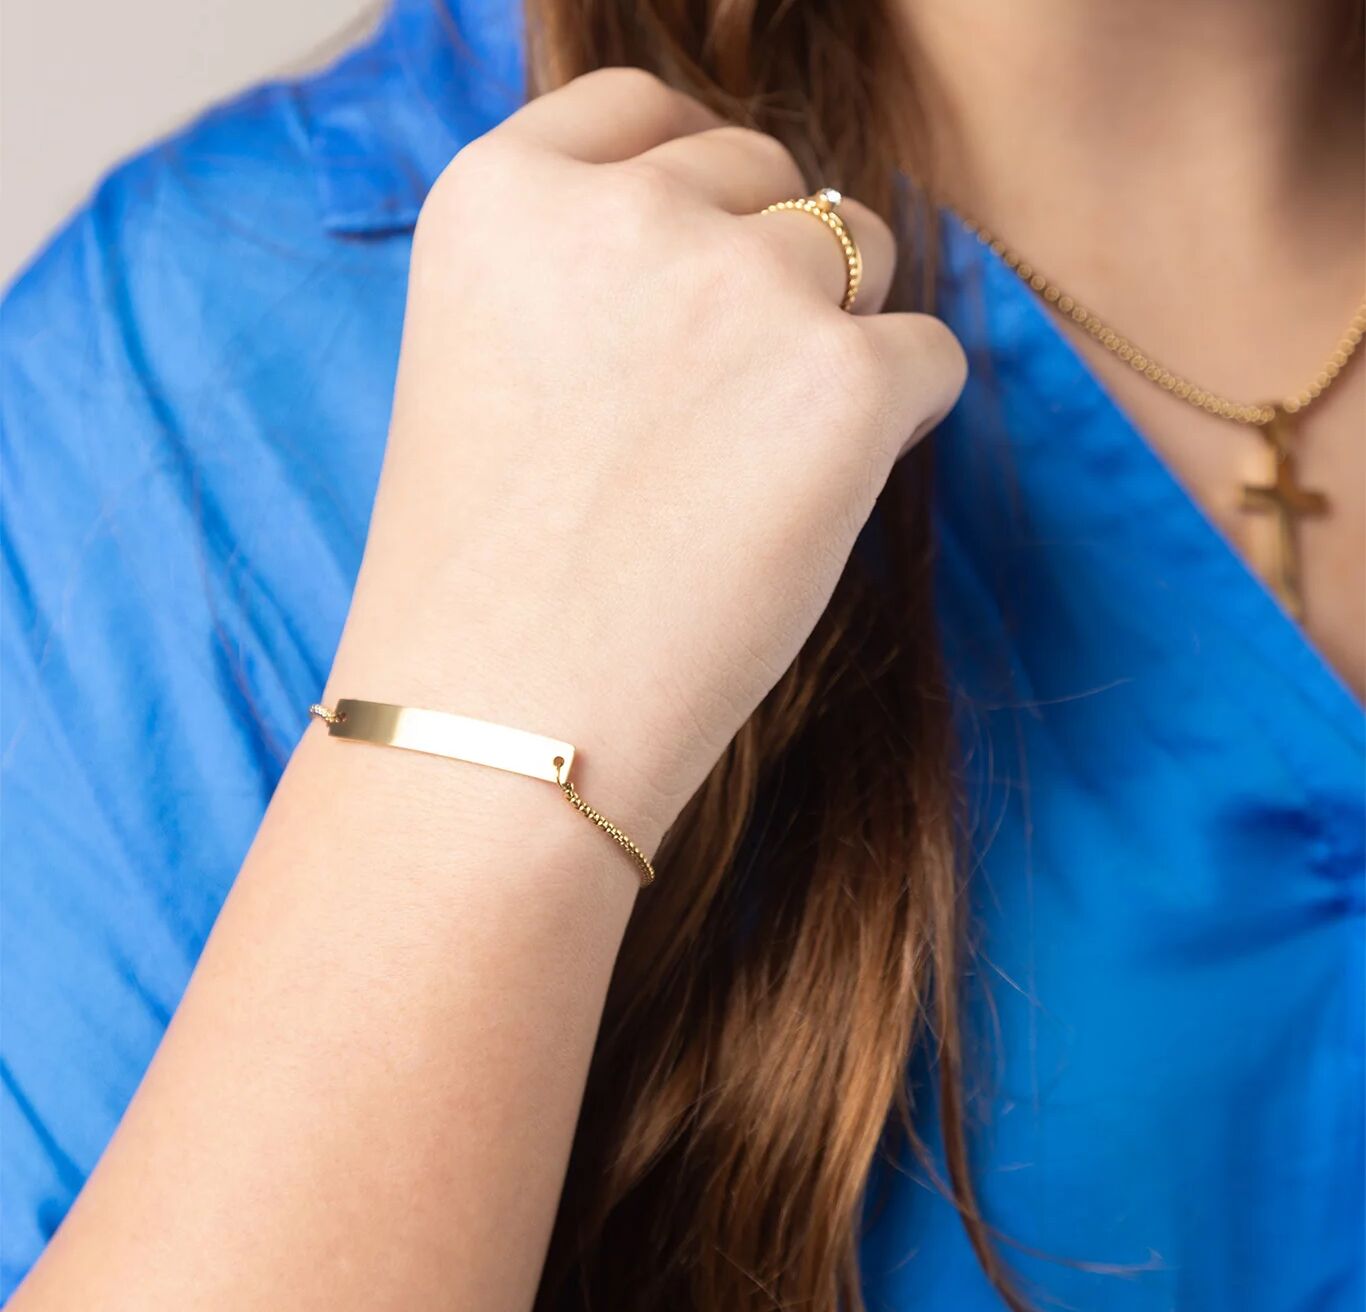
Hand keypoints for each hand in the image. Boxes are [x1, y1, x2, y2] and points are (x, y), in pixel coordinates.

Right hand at [328, 68, 966, 851]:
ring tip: (757, 461)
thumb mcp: (488, 363)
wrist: (501, 730)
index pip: (646, 111)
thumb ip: (586, 270)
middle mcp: (622, 209)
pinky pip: (927, 355)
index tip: (697, 268)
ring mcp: (739, 287)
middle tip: (722, 406)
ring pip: (861, 248)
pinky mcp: (843, 382)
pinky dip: (892, 418)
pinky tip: (813, 500)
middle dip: (767, 267)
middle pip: (767, 174)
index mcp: (503, 195)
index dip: (692, 190)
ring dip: (835, 332)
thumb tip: (740, 232)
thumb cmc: (487, 579)